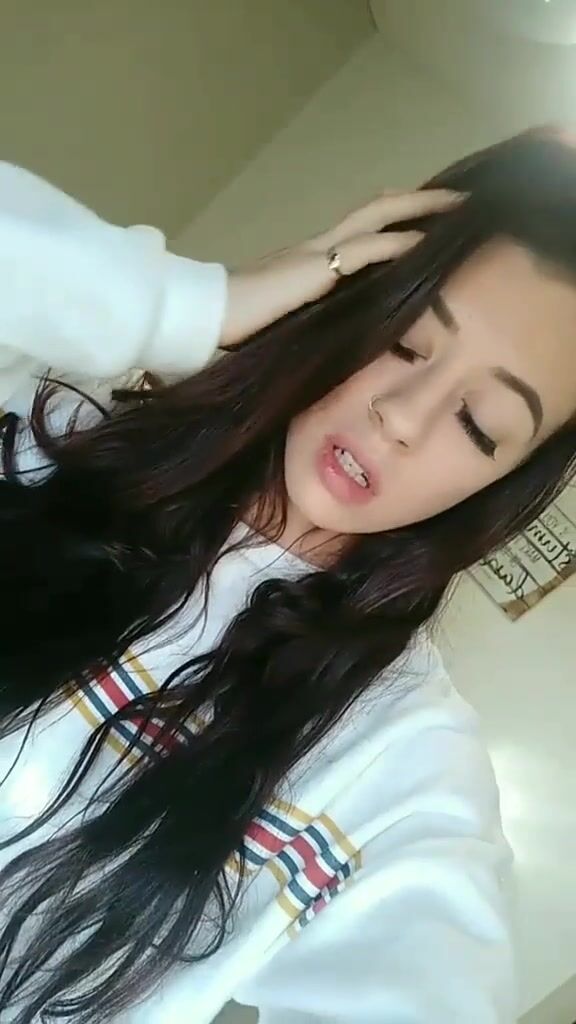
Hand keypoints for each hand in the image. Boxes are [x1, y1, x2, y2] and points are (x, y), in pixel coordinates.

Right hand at [220, 188, 461, 346]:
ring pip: (378, 217)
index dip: (392, 219)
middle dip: (418, 201)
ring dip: (420, 210)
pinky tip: (427, 241)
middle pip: (376, 210)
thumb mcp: (281, 324)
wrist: (204, 317)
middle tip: (456, 199)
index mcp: (306, 261)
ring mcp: (317, 252)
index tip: (425, 217)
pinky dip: (401, 242)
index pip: (357, 231)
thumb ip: (306, 322)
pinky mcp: (318, 267)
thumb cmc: (233, 328)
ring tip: (457, 207)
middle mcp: (316, 247)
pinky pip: (369, 248)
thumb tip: (328, 344)